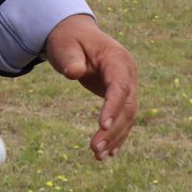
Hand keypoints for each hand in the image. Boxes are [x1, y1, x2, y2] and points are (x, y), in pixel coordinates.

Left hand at [43, 15, 138, 160]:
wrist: (76, 34)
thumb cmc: (69, 39)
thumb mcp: (64, 45)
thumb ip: (70, 58)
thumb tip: (73, 72)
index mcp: (117, 59)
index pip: (120, 85)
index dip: (113, 106)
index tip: (101, 126)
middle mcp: (127, 73)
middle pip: (127, 105)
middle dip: (113, 129)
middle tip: (95, 149)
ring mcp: (127, 85)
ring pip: (127, 116)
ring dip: (115, 137)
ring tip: (98, 156)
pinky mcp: (121, 95)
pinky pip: (123, 118)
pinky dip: (116, 135)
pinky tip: (108, 153)